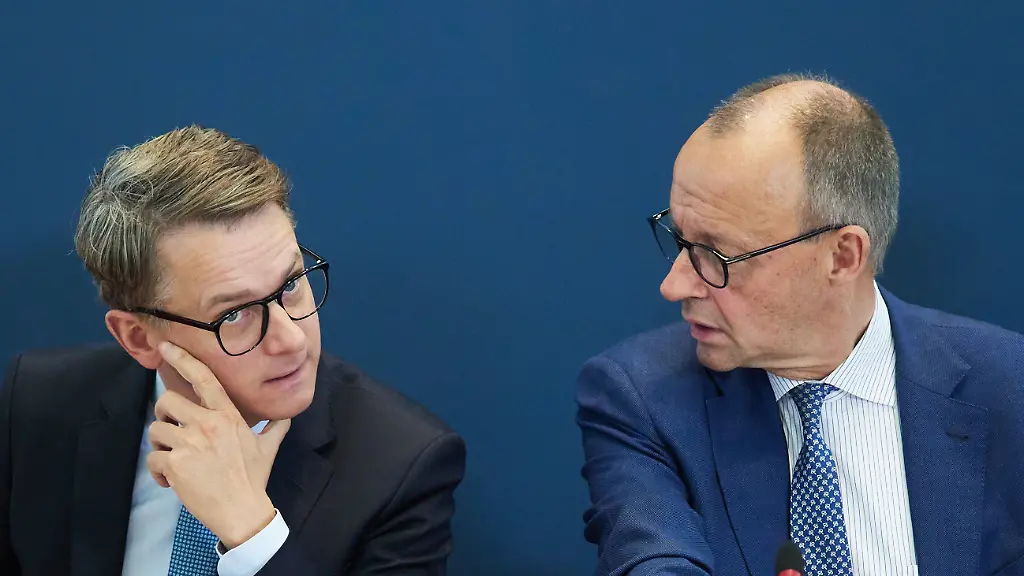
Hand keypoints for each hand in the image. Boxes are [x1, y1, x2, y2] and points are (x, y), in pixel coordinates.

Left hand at [147, 341, 291, 548]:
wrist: (242, 511)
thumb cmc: (253, 479)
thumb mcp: (268, 448)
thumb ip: (275, 427)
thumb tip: (286, 415)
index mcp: (227, 416)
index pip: (203, 379)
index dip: (182, 359)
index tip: (165, 346)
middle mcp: (207, 424)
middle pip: (166, 402)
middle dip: (164, 416)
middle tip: (173, 432)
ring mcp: (189, 443)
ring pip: (156, 430)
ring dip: (160, 446)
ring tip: (175, 461)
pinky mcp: (174, 464)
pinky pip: (152, 458)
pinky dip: (157, 471)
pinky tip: (170, 482)